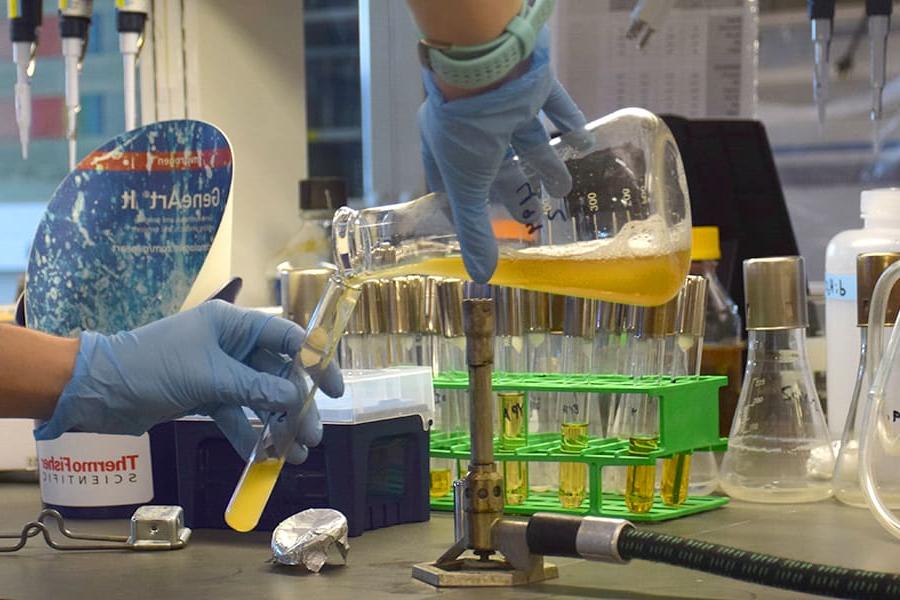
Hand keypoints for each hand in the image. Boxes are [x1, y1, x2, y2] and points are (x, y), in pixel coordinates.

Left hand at [34, 300, 341, 464]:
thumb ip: (256, 388)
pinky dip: (249, 434)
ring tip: (296, 452)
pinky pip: (237, 414)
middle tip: (313, 434)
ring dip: (277, 424)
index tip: (334, 389)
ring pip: (260, 397)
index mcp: (233, 324)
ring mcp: (219, 371)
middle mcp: (231, 344)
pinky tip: (265, 457)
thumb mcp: (209, 377)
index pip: (287, 338)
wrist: (98, 391)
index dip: (315, 362)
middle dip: (297, 404)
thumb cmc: (152, 368)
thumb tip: (296, 400)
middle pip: (277, 372)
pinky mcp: (206, 395)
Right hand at [417, 26, 589, 282]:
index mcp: (447, 144)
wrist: (486, 68)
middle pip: (495, 164)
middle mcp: (474, 125)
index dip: (467, 204)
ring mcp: (503, 104)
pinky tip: (583, 140)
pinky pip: (554, 106)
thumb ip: (475, 232)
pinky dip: (569, 122)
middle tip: (532, 217)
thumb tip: (479, 278)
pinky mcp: (531, 85)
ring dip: (545, 164)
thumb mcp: (468, 188)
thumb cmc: (466, 131)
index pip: (454, 181)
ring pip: (526, 139)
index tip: (485, 223)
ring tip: (563, 188)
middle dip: (514, 191)